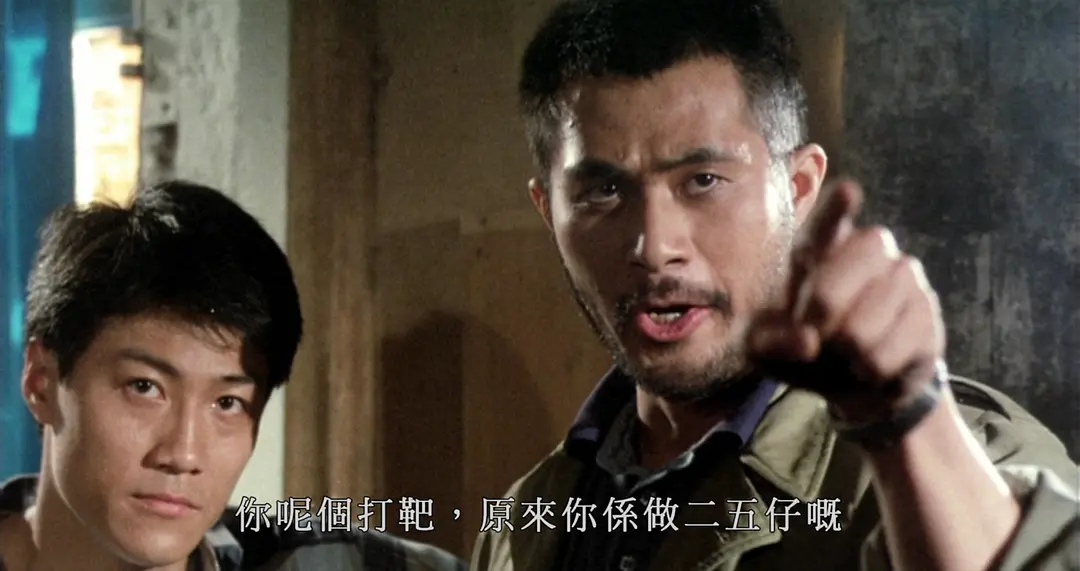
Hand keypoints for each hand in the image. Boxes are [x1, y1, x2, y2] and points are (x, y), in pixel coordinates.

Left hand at [746, 180, 946, 421]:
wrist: (853, 386)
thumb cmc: (803, 354)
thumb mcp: (769, 352)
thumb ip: (774, 343)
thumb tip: (808, 341)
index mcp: (819, 249)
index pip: (829, 223)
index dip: (838, 208)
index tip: (848, 192)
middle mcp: (869, 251)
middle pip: (864, 251)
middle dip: (828, 301)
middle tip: (814, 335)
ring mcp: (905, 277)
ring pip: (876, 309)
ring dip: (849, 346)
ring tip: (843, 355)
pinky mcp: (928, 313)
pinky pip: (900, 342)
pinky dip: (874, 367)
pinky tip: (868, 368)